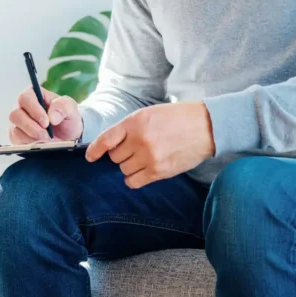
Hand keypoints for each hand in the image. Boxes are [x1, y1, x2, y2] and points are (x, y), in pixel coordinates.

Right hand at [8, 86, 82, 143]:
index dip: (34, 110)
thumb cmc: (66, 117)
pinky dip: (30, 143)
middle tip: (47, 134)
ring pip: (16, 130)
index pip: (25, 98)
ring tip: (47, 139)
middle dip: (32, 127)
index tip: (46, 122)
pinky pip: (17, 141)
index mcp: (33, 94)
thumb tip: (51, 116)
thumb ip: (63, 106)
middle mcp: (22, 107)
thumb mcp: (71, 108)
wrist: (67, 136)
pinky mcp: (17, 136)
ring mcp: (18, 122)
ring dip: (32, 137)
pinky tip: (41, 143)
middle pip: (16, 114)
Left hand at [85, 102, 214, 188]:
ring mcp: (149, 157)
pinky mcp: (159, 171)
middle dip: (120, 154)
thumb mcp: (149, 114)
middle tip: (134, 148)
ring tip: (144, 157)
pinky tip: (142, 171)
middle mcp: (140, 140)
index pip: (106, 139)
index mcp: (135, 122)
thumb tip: (112, 145)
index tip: (90, 157)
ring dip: (129, 165)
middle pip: (115, 157)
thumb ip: (129, 127)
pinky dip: (134, 179)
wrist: (205, 127)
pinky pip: (134, 181)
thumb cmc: (176, 118)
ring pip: (124, 169)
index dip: (95, 149)